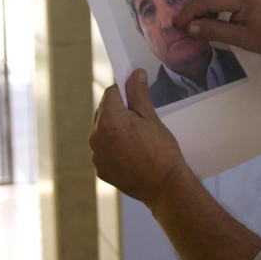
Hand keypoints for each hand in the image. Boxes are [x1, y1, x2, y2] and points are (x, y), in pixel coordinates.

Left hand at [89, 69, 185, 205]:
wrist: (164, 185)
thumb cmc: (161, 151)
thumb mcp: (151, 117)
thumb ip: (139, 93)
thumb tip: (135, 74)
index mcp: (109, 120)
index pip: (111, 93)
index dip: (125, 90)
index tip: (135, 93)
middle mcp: (96, 137)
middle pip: (104, 111)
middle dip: (119, 110)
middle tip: (140, 118)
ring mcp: (96, 155)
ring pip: (103, 131)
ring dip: (115, 129)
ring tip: (137, 138)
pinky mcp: (100, 169)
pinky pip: (104, 150)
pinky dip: (114, 147)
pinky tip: (132, 152)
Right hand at [174, 0, 260, 54]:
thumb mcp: (242, 39)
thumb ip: (213, 31)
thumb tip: (189, 27)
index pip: (204, 0)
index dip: (188, 14)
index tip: (176, 26)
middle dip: (196, 6)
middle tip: (194, 27)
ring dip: (204, 0)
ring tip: (207, 22)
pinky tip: (218, 13)